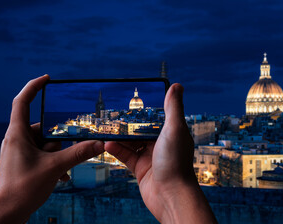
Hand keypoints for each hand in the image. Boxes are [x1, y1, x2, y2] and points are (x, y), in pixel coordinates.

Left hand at [0, 75, 104, 223]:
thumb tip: (98, 144)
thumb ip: (78, 153)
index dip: (33, 87)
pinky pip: (44, 156)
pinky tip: (60, 176)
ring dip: (59, 155)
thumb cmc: (20, 190)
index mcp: (18, 134)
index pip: (23, 102)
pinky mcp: (26, 163)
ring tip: (62, 170)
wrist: (5, 215)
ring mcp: (21, 152)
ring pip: (47, 144)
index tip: (47, 79)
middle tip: (67, 151)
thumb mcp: (54, 168)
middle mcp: (18, 140)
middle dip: (59, 140)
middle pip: (44, 128)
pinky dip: (54, 163)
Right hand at [105, 84, 216, 222]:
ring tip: (106, 128)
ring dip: (119, 136)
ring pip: (131, 142)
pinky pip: (126, 156)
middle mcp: (161, 144)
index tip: (131, 102)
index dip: (145, 110)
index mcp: (172, 133)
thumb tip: (176, 85)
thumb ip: (173, 107)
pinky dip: (116, 150)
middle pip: (141, 129)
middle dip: (128, 123)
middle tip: (113, 114)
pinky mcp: (140, 169)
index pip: (156, 117)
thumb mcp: (174, 129)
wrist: (170, 195)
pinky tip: (106, 144)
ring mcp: (150, 156)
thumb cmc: (176, 161)